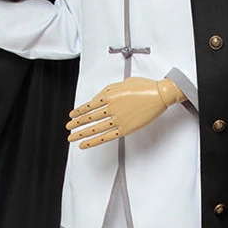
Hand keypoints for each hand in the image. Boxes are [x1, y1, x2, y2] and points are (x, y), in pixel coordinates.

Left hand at [67, 77, 185, 148]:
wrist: (159, 94)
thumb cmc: (144, 87)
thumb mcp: (121, 83)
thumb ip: (107, 91)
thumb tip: (96, 100)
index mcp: (109, 96)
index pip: (89, 106)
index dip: (79, 112)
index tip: (72, 116)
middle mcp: (111, 108)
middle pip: (89, 118)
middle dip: (76, 124)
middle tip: (68, 128)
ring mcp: (117, 120)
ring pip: (95, 129)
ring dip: (82, 134)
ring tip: (72, 138)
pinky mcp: (125, 129)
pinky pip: (106, 137)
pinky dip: (94, 141)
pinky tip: (86, 144)